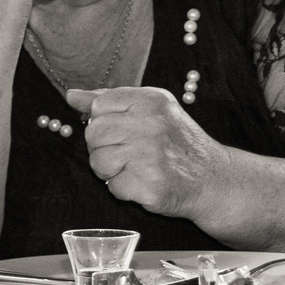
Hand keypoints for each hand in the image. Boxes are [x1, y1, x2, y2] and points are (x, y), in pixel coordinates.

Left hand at [66, 86, 228, 219]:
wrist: (213, 179)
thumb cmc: (176, 143)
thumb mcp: (151, 110)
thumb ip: (110, 100)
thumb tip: (71, 95)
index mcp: (150, 101)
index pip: (99, 105)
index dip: (105, 121)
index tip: (124, 129)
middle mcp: (150, 125)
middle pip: (93, 133)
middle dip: (104, 146)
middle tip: (130, 152)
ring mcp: (150, 155)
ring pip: (97, 161)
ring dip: (111, 170)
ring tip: (136, 167)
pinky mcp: (149, 185)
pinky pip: (113, 187)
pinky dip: (124, 189)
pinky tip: (144, 182)